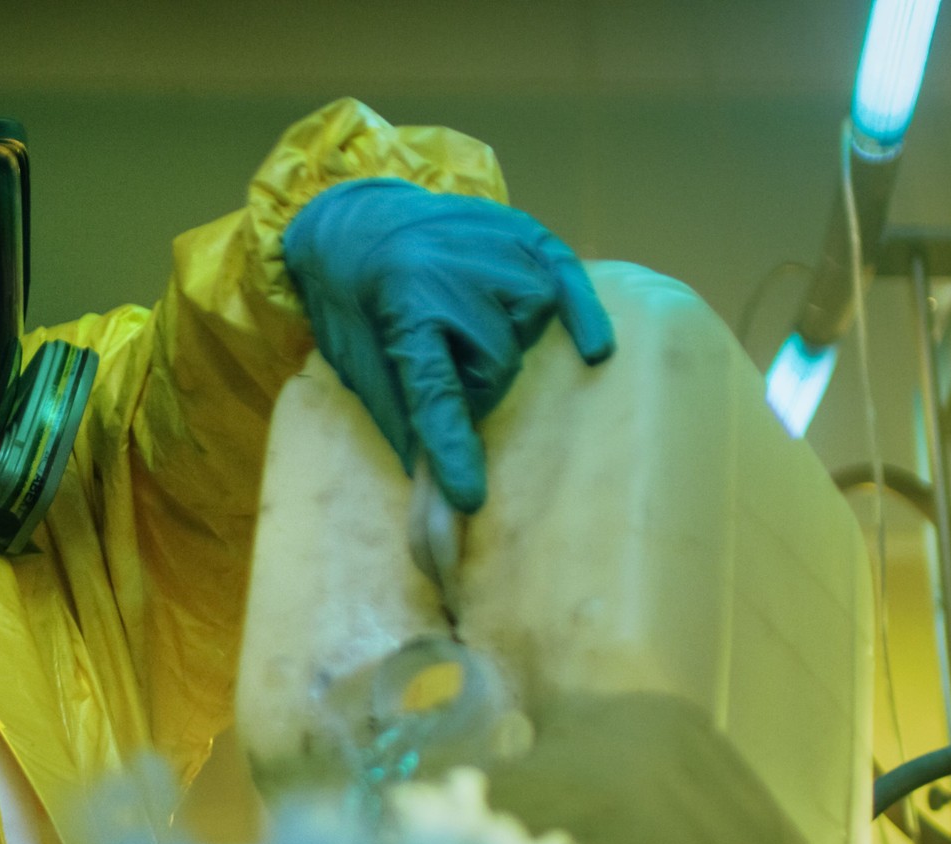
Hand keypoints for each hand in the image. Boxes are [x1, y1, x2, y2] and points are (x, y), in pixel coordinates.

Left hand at [284, 179, 614, 511]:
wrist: (355, 222)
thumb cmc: (356, 308)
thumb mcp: (361, 366)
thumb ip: (404, 427)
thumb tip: (434, 514)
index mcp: (402, 310)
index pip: (435, 395)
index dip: (452, 450)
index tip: (470, 500)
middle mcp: (451, 273)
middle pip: (496, 368)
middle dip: (481, 388)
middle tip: (453, 366)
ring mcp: (493, 247)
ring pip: (530, 330)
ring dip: (511, 346)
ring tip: (475, 326)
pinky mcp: (524, 232)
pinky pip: (569, 280)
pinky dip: (584, 314)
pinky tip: (596, 349)